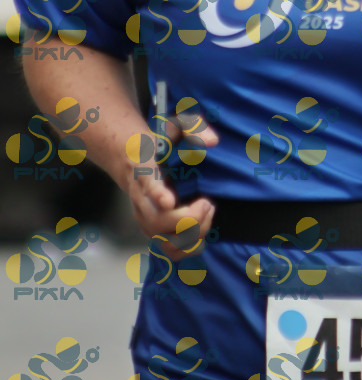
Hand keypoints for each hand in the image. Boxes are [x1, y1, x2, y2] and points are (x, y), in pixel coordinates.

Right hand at [126, 110, 218, 260]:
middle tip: (207, 202)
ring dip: (192, 235)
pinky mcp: (151, 231)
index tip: (169, 200)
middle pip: (157, 221)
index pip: (147, 184)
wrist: (130, 159)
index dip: (157, 194)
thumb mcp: (175, 126)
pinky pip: (168, 252)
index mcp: (144, 170)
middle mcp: (140, 199)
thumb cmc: (158, 143)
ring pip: (163, 241)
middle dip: (189, 218)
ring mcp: (144, 218)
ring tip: (206, 213)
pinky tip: (202, 231)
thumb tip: (213, 141)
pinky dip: (188, 248)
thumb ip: (194, 128)